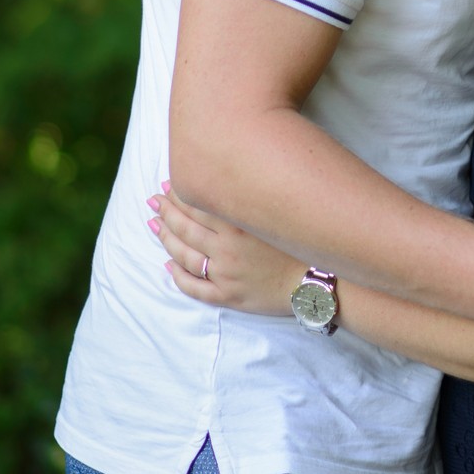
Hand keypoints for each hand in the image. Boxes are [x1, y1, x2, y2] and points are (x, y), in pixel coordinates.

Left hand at [151, 182, 301, 316]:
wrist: (321, 281)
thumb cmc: (305, 241)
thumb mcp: (279, 209)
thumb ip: (252, 193)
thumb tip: (226, 177)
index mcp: (240, 224)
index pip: (197, 204)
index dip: (178, 193)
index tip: (167, 185)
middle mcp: (229, 249)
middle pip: (185, 228)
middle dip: (165, 211)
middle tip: (152, 200)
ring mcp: (227, 275)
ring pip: (184, 255)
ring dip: (165, 239)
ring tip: (153, 225)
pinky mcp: (229, 296)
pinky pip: (194, 288)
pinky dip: (177, 277)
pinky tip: (167, 266)